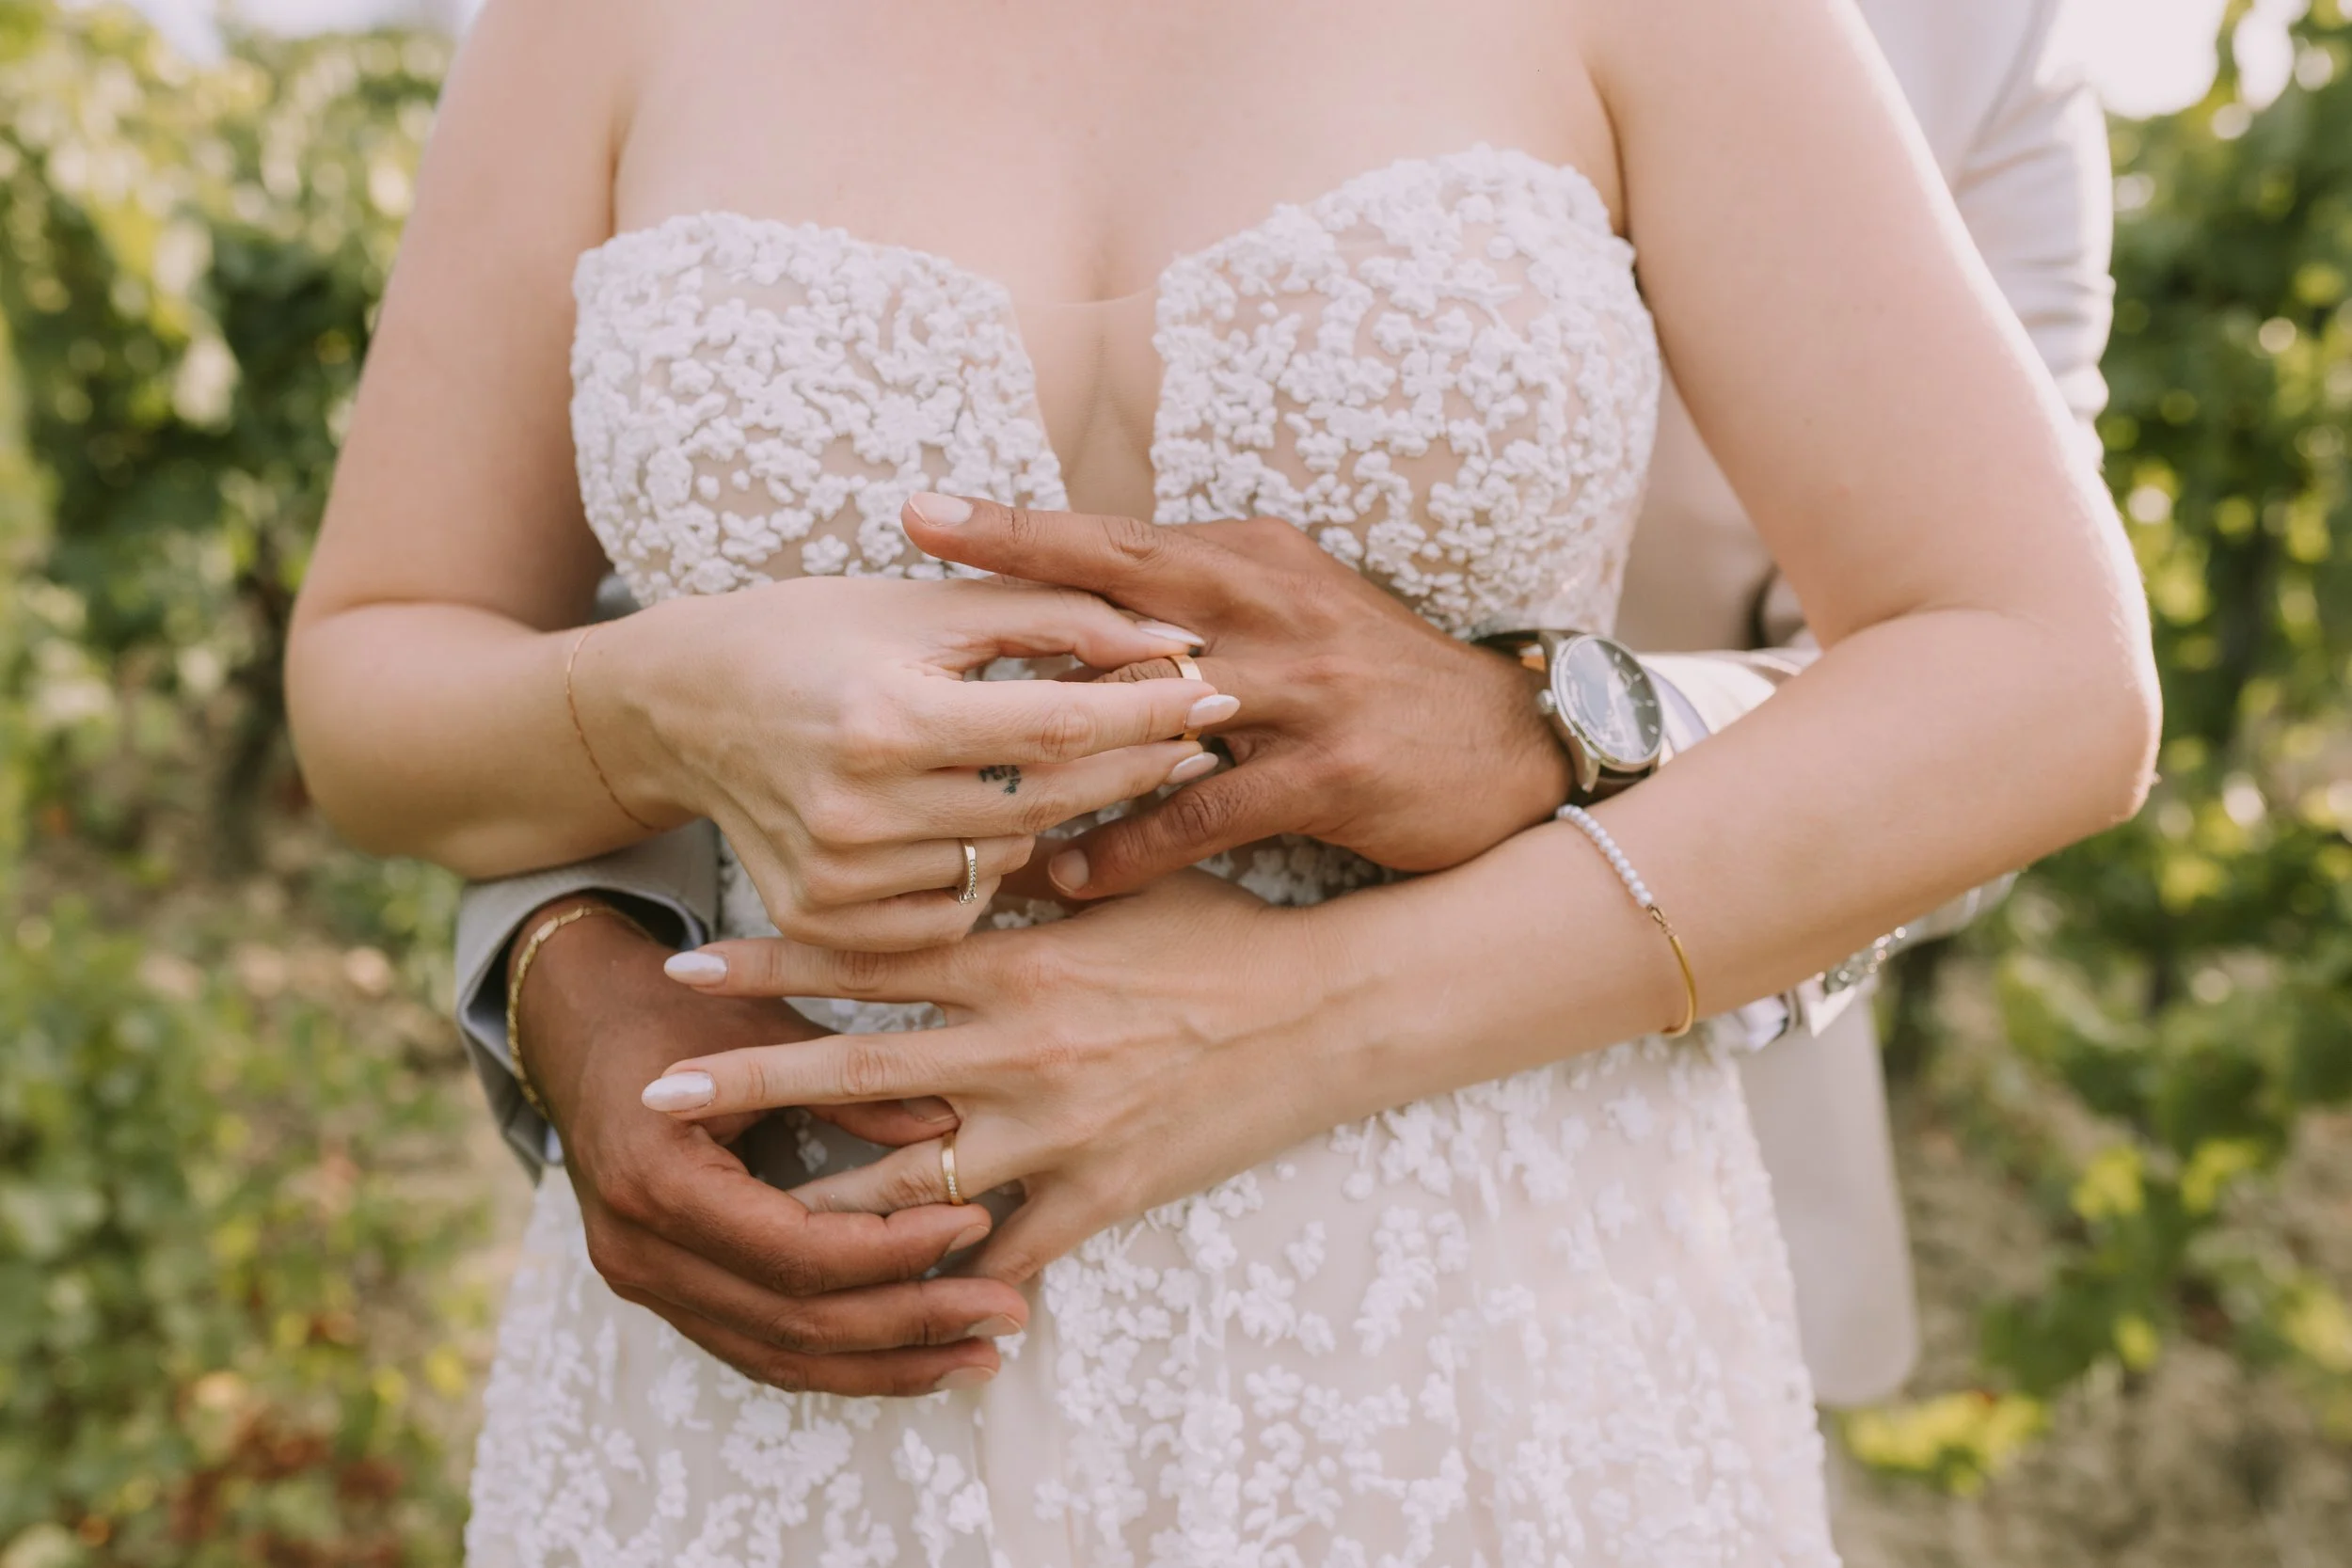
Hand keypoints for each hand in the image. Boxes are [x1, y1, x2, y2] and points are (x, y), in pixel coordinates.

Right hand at [510, 896, 1031, 1394]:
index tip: (975, 1220)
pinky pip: (757, 1349)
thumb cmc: (678, 1009)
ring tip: (980, 1358)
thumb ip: (853, 1083)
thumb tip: (953, 1128)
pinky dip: (839, 1360)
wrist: (579, 1024)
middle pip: (794, 1322)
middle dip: (910, 1325)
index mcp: (658, 1179)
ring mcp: (642, 1281)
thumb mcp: (765, 1025)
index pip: (797, 1251)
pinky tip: (912, 1359)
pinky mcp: (661, 1292)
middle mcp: (638, 1248)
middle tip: (1005, 1314)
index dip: (893, 1249)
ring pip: (779, 1356)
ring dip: (885, 1366)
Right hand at [580, 534, 1234, 948]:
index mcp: (888, 714)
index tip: (1218, 691)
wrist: (682, 703)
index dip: (1152, 710)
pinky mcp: (822, 917)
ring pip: (1008, 859)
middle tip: (1192, 734)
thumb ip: (1056, 618)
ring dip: (1054, 815)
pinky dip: (984, 868)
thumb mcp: (930, 606)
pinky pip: (953, 910)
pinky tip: (991, 822)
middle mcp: (858, 805)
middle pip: (1048, 801)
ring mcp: (837, 874)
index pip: (1061, 727)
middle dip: (1132, 764)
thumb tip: (1173, 640)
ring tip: (1073, 765)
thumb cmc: (818, 632)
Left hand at [641, 874, 1362, 1283]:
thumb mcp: (1124, 882)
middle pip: (858, 1076)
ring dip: (821, 1198)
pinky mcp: (1105, 1191)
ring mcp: (1060, 1129)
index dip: (773, 960)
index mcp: (1020, 961)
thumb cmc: (1226, 930)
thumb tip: (962, 826)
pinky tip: (900, 1299)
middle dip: (752, 1084)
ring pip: (912, 1184)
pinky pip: (1012, 1249)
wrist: (1331, 1011)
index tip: (690, 963)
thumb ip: (1033, 864)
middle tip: (658, 1092)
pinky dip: (957, 1277)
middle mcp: (1021, 1049)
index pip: (871, 959)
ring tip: (742, 1211)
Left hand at [899, 498, 1571, 897]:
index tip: (921, 512)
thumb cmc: (1381, 682)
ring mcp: (1307, 688)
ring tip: (960, 786)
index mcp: (1259, 560)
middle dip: (1012, 582)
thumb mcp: (1298, 613)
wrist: (1517, 747)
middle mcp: (1277, 607)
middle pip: (1121, 591)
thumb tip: (1084, 601)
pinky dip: (1130, 847)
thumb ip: (1203, 601)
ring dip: (1054, 750)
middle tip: (906, 591)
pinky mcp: (1331, 772)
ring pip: (1152, 706)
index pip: (1118, 538)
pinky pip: (1204, 810)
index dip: (1018, 527)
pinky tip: (1071, 878)